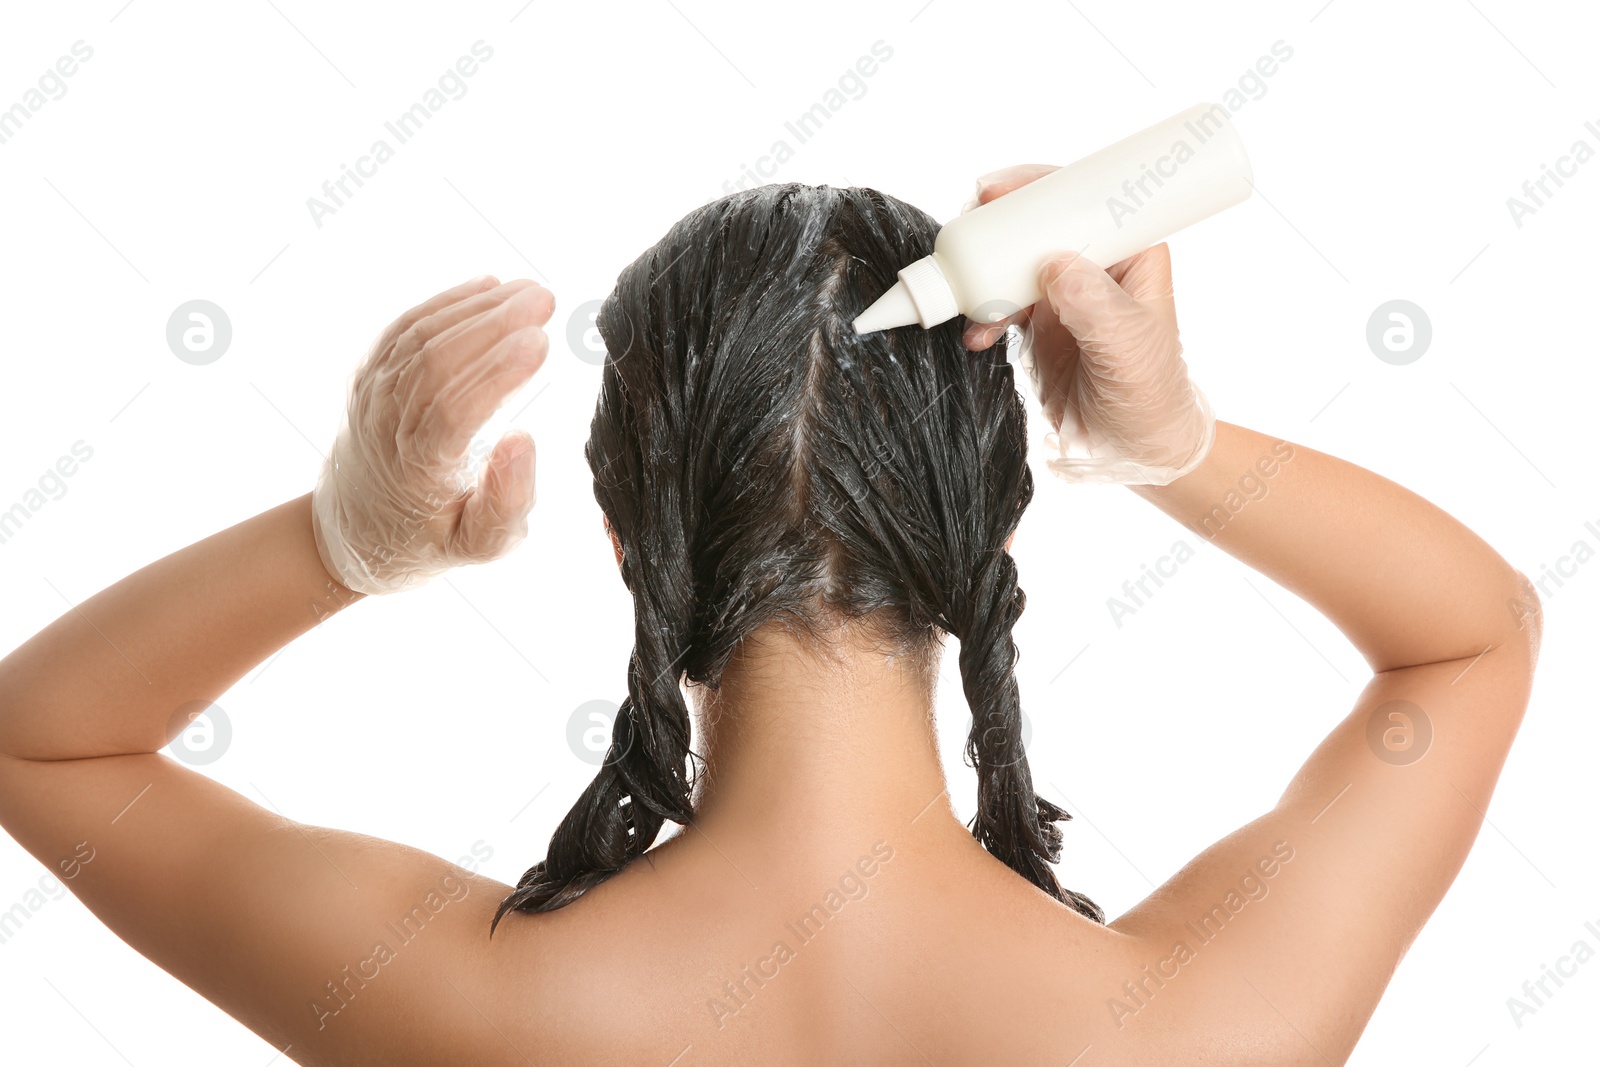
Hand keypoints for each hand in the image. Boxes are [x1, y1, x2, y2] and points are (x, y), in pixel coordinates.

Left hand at [311, 276, 552, 594]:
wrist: (353, 532)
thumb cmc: (430, 540)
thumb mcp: (479, 546)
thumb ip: (507, 504)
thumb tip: (523, 440)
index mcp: (418, 471)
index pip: (455, 410)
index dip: (498, 374)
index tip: (541, 344)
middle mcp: (387, 426)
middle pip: (437, 361)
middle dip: (494, 324)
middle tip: (546, 301)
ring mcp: (372, 395)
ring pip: (422, 336)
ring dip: (478, 307)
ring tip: (530, 293)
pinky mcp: (370, 375)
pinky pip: (405, 328)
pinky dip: (447, 303)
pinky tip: (487, 287)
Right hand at [959, 165, 1214, 485]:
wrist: (1132, 448)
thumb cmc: (1148, 396)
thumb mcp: (1128, 350)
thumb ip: (1096, 307)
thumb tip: (1055, 266)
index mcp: (1131, 249)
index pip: (1083, 196)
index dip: (1037, 186)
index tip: (997, 194)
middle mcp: (1095, 260)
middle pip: (1036, 222)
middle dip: (996, 229)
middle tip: (963, 240)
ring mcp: (1063, 289)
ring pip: (1011, 261)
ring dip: (982, 275)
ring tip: (965, 303)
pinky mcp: (1038, 319)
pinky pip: (998, 300)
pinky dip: (980, 312)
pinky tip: (975, 335)